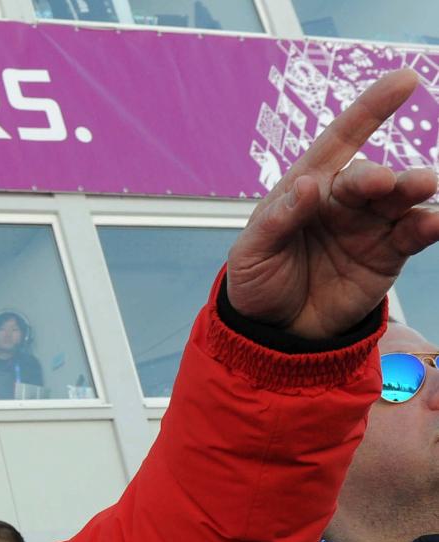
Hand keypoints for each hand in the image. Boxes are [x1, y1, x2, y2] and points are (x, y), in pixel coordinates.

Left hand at [227, 69, 438, 340]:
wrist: (274, 329)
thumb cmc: (258, 280)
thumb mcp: (251, 253)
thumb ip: (276, 221)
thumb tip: (306, 186)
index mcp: (307, 186)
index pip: (340, 139)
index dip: (371, 109)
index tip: (405, 80)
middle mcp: (344, 199)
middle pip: (368, 177)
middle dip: (378, 176)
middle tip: (379, 184)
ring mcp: (371, 224)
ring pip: (401, 198)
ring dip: (414, 188)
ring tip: (423, 187)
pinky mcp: (389, 254)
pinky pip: (414, 234)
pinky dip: (429, 225)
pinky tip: (434, 221)